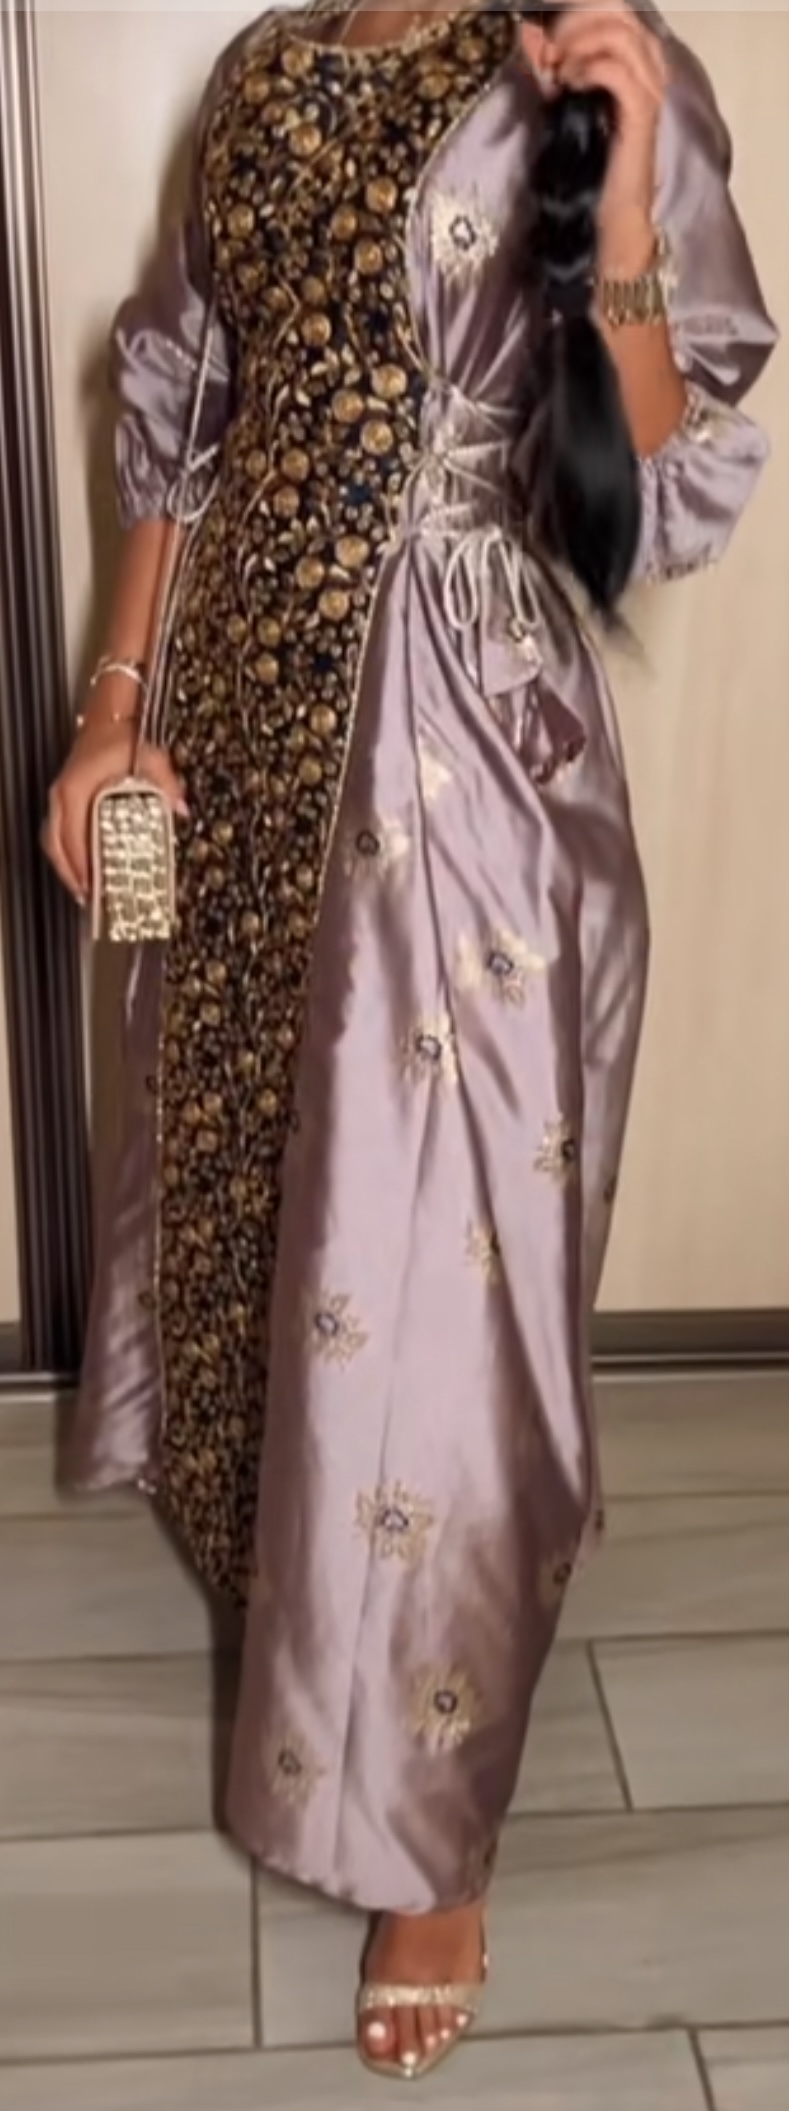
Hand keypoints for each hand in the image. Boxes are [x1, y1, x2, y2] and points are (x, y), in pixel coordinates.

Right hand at [42, 716, 186, 907]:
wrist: (109, 717)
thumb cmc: (123, 737)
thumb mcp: (151, 759)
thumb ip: (166, 785)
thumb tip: (178, 808)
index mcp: (77, 789)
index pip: (75, 837)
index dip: (85, 866)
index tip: (97, 886)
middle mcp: (63, 796)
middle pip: (58, 847)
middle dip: (73, 876)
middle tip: (92, 900)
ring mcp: (60, 798)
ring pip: (54, 842)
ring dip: (68, 868)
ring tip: (87, 892)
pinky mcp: (64, 800)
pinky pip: (58, 833)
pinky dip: (68, 853)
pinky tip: (84, 867)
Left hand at [522, 2, 668, 267]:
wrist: (610, 222)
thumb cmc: (589, 170)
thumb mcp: (564, 107)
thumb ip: (552, 69)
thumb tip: (529, 32)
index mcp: (637, 64)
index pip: (616, 11)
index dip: (579, 15)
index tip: (548, 44)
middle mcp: (649, 71)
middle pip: (620, 13)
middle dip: (578, 23)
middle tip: (552, 54)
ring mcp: (649, 91)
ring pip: (622, 34)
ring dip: (581, 45)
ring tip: (561, 73)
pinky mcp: (642, 115)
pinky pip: (618, 70)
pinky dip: (589, 68)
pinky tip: (570, 86)